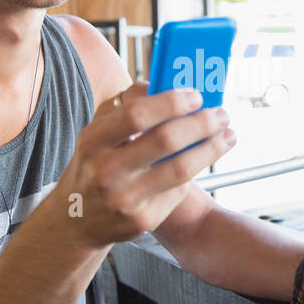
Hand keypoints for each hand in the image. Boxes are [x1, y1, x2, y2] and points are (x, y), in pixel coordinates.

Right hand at [52, 81, 235, 247]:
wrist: (76, 220)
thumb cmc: (93, 164)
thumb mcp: (96, 133)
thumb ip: (126, 105)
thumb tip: (166, 82)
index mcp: (93, 141)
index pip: (136, 115)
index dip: (171, 102)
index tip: (196, 95)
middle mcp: (106, 171)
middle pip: (166, 140)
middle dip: (202, 123)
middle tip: (221, 114)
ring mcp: (124, 199)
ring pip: (181, 169)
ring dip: (212, 148)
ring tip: (228, 136)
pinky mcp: (142, 221)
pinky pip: (177, 190)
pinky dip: (193, 172)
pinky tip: (200, 161)